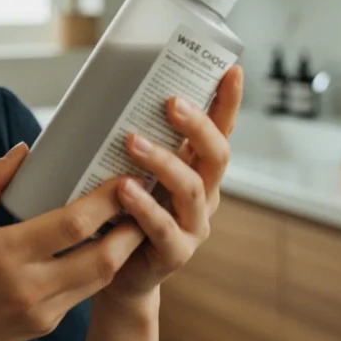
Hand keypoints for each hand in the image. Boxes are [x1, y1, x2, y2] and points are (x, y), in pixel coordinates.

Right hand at [0, 143, 147, 340]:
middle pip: (102, 257)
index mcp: (4, 253)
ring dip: (122, 248)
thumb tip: (23, 150)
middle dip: (131, 226)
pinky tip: (104, 244)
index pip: (72, 224)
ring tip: (134, 216)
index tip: (124, 176)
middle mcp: (29, 286)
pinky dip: (99, 266)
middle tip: (145, 196)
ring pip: (99, 278)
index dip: (106, 200)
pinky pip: (83, 292)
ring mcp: (40, 310)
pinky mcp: (44, 325)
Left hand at [92, 66, 243, 319]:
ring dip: (164, 162)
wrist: (117, 270)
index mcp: (197, 169)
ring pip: (191, 189)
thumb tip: (109, 91)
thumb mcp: (133, 168)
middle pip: (216, 156)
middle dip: (198, 126)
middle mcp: (204, 194)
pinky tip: (125, 190)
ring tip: (133, 142)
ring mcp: (193, 225)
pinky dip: (145, 207)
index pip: (220, 130)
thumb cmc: (122, 209)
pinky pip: (164, 228)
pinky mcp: (174, 253)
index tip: (231, 70)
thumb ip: (135, 139)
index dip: (228, 102)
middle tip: (171, 102)